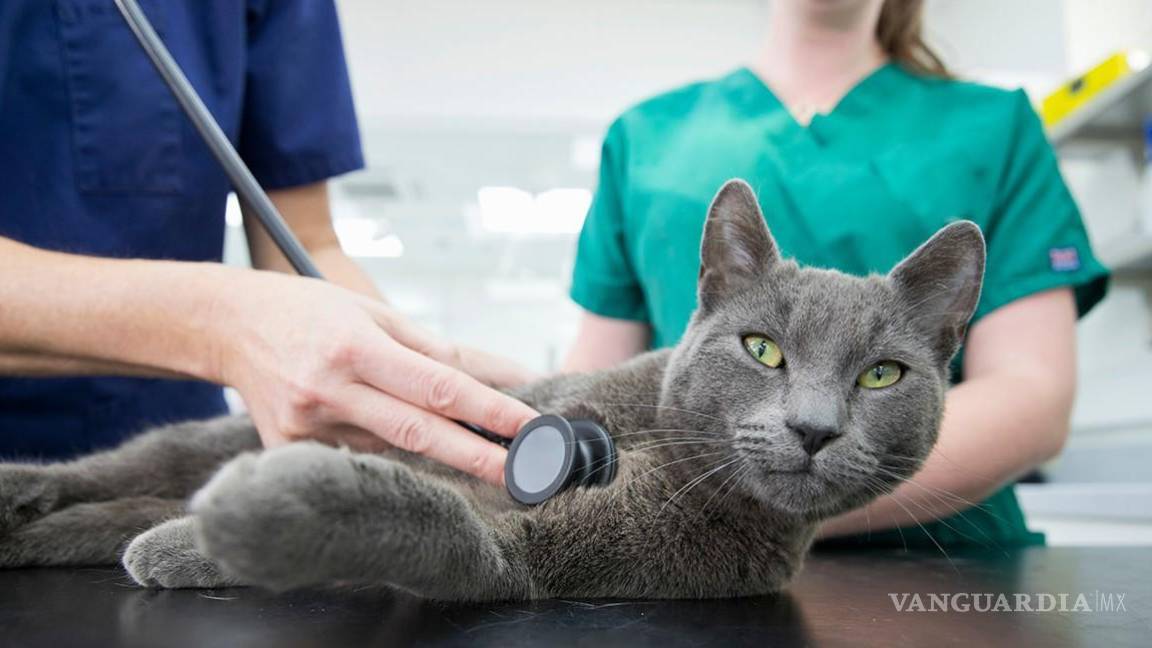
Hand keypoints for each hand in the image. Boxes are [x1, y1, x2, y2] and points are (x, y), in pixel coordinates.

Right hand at [208, 270, 539, 483]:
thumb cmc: (311, 312)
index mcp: (354, 348)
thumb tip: (504, 375)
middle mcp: (328, 391)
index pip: (437, 387)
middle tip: (523, 473)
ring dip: (431, 449)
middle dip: (475, 457)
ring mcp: (305, 428)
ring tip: (463, 443)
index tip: (528, 426)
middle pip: (418, 433)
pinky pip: (356, 457)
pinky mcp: (290, 451)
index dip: (488, 410)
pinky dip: (382, 449)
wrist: (228, 326)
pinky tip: (379, 429)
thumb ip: (439, 350)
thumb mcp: (375, 314)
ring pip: (389, 448)